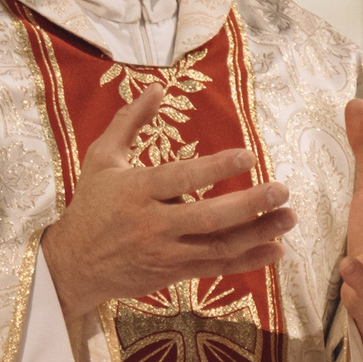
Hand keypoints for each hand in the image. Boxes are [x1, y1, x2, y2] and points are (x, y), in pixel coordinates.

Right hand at [40, 84, 298, 322]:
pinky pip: (216, 267)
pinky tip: (275, 250)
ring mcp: (165, 253)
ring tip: (289, 218)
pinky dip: (248, 261)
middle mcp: (153, 224)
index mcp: (136, 190)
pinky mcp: (173, 273)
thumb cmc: (91, 205)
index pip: (182, 178)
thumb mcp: (102, 158)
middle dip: (250, 205)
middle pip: (209, 217)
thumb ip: (130, 121)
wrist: (74, 265)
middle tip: (282, 191)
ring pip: (218, 246)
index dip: (216, 168)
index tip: (249, 156)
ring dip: (257, 234)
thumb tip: (157, 87)